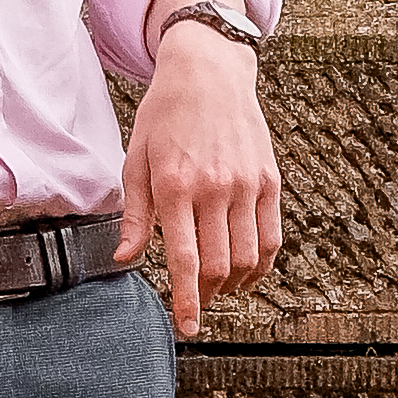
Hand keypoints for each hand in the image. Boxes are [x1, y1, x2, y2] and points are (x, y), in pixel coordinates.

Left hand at [115, 0, 280, 334]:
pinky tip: (246, 271)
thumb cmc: (165, 114)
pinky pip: (272, 238)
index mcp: (175, 184)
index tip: (187, 327)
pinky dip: (262, 266)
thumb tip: (124, 259)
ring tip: (217, 287)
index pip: (185, 259)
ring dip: (232, 284)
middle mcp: (214, 186)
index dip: (186, 301)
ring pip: (248, 258)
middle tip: (195, 304)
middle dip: (206, 296)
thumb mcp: (136, 157)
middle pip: (218, 266)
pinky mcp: (269, 180)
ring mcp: (246, 184)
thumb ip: (135, 213)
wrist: (208, 69)